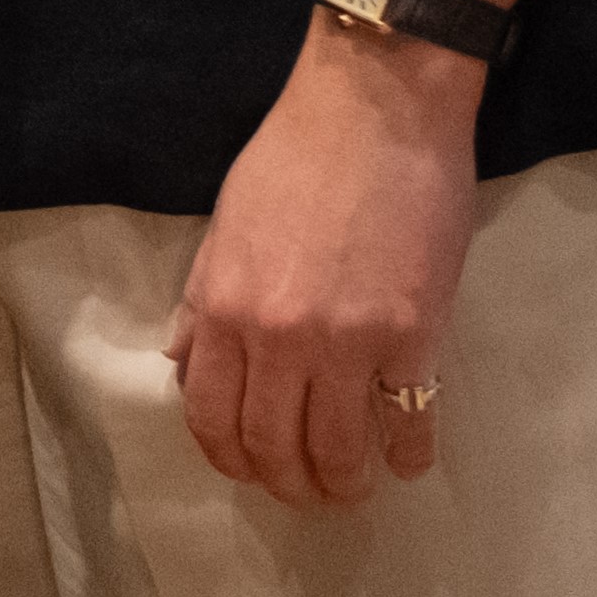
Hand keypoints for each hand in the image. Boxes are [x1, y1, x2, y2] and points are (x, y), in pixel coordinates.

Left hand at [166, 5, 492, 508]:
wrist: (376, 105)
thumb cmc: (297, 153)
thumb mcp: (227, 222)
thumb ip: (205, 299)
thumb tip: (184, 361)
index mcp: (226, 305)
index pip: (211, 415)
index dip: (228, 457)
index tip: (250, 467)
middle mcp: (278, 334)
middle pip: (272, 447)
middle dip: (288, 484)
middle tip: (307, 490)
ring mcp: (348, 340)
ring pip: (337, 451)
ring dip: (344, 484)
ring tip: (353, 485)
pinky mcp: (413, 335)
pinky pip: (409, 424)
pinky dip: (406, 456)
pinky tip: (405, 460)